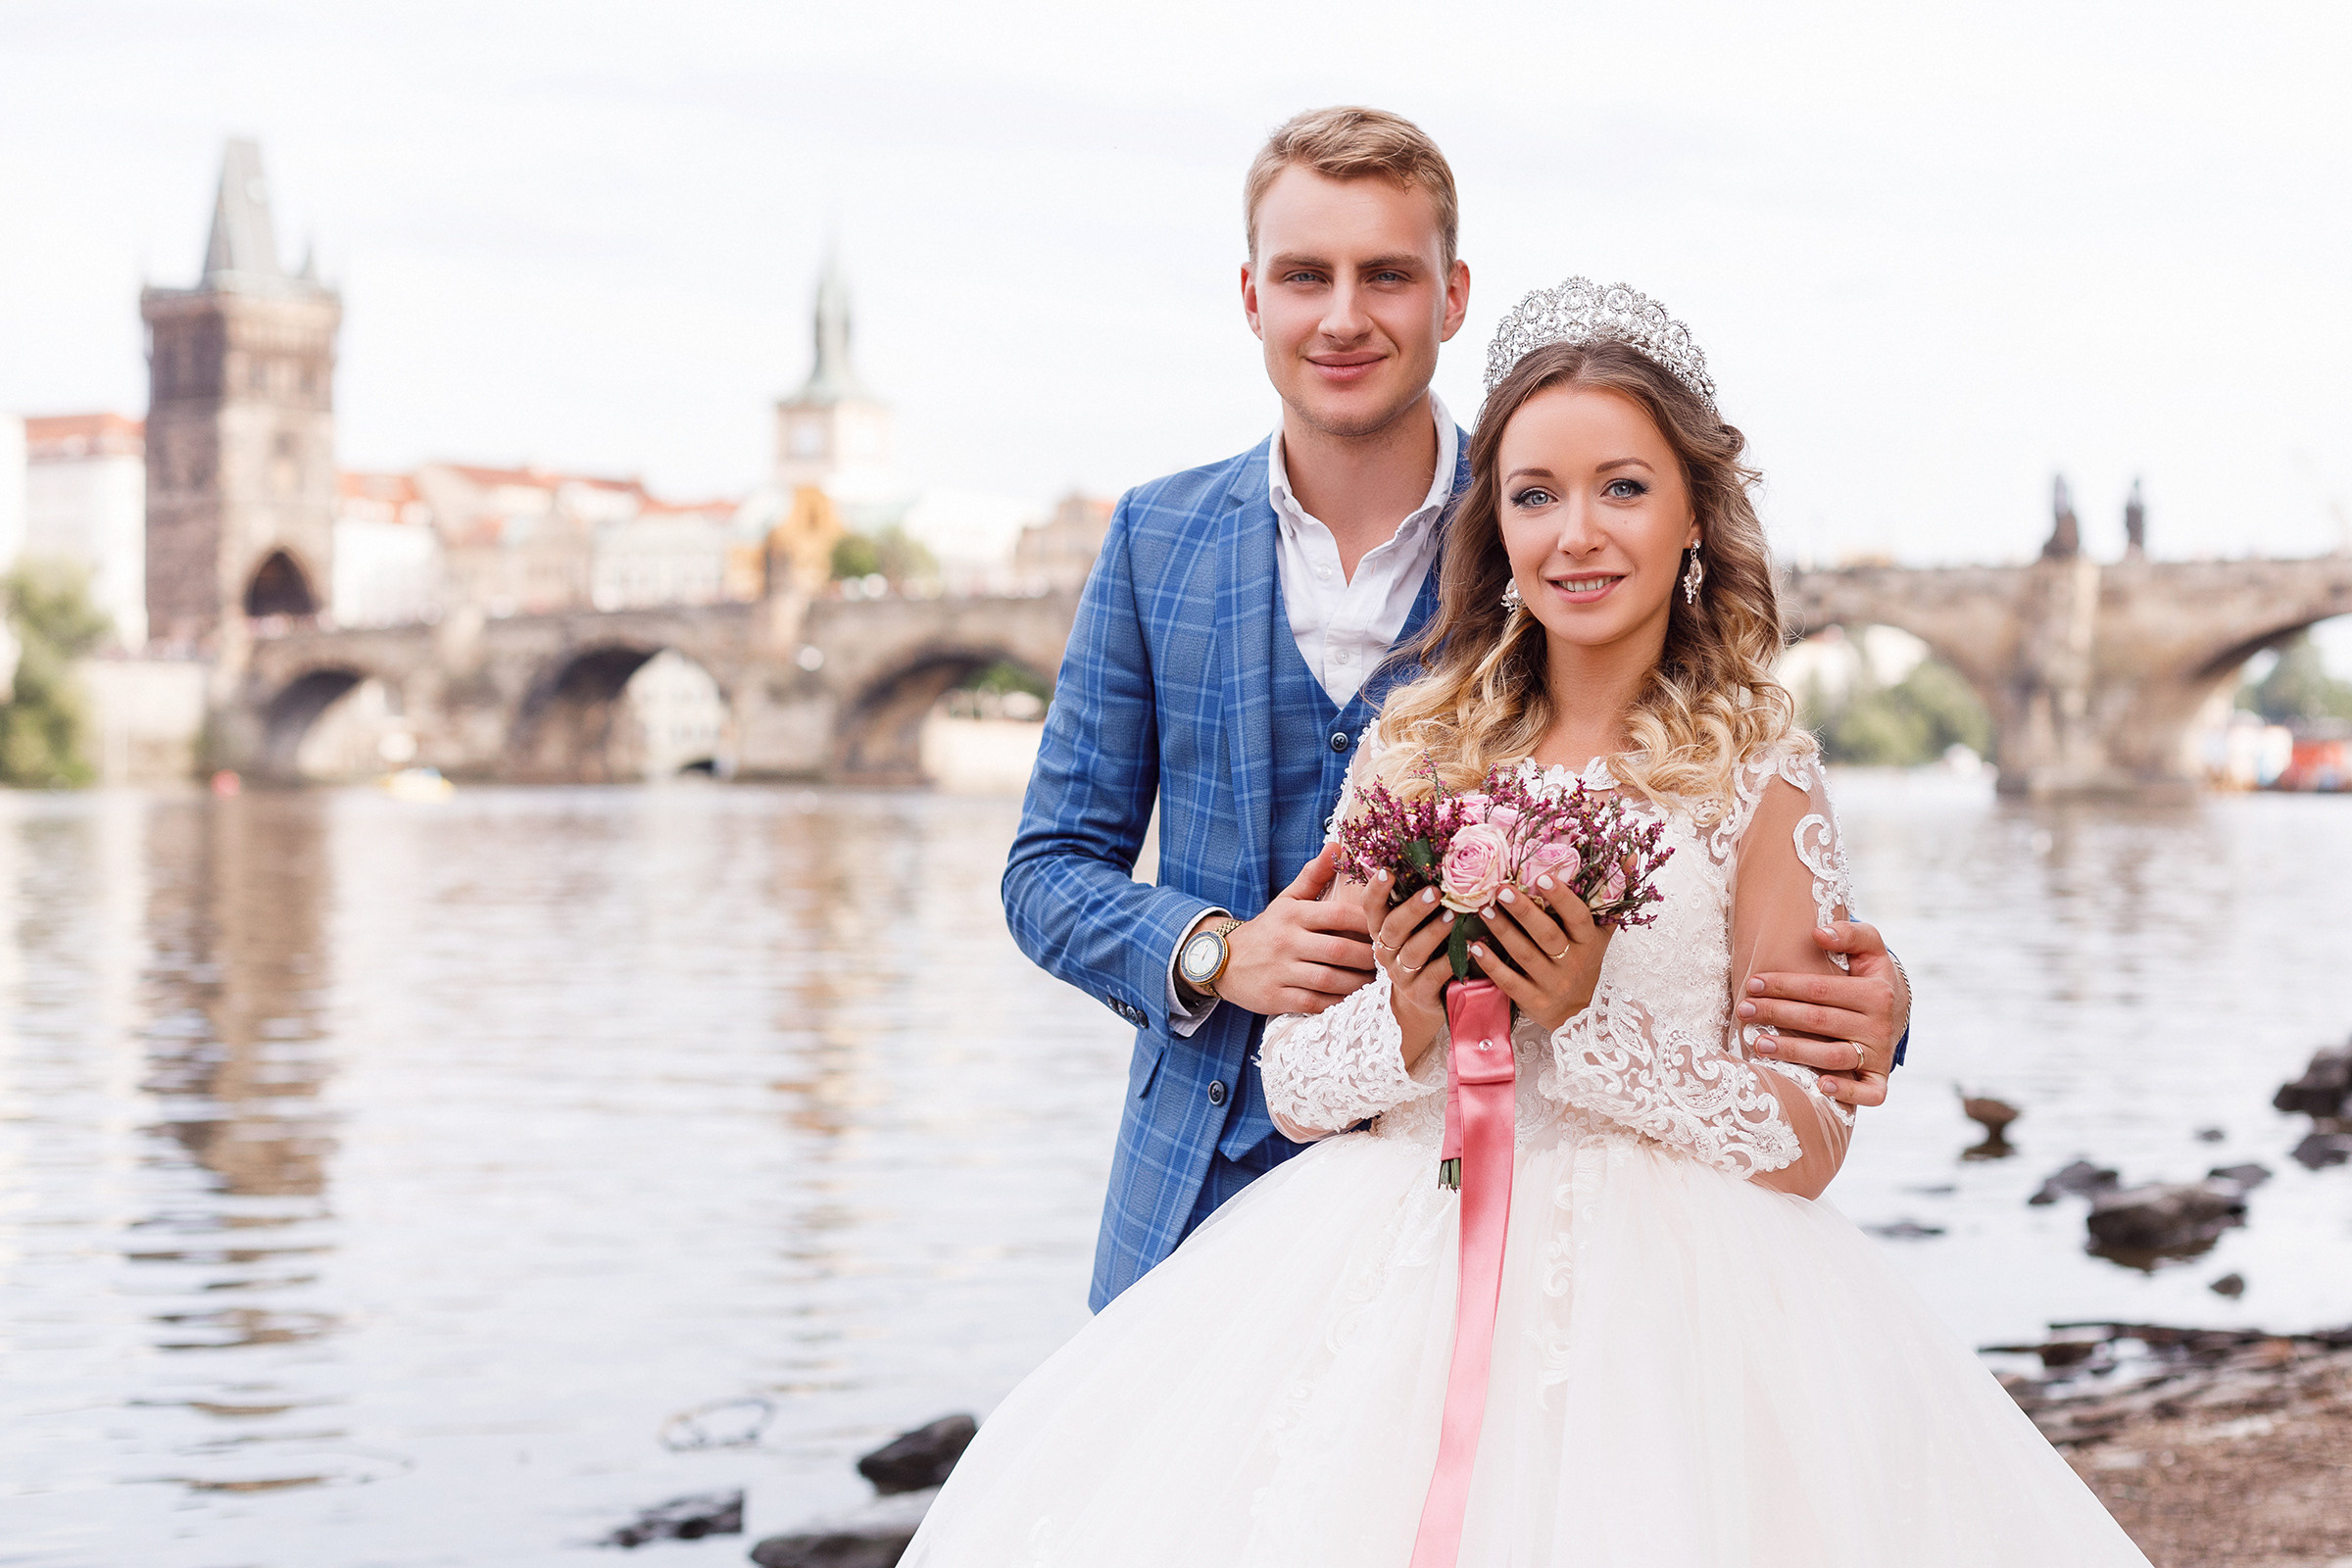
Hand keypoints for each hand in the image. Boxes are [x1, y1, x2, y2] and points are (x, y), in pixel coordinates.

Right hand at [1207, 845, 1377, 1016]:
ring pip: (1329, 979)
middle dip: (1367, 957)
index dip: (1367, 922)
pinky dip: (1336, 1002)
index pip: (1337, 914)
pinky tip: (1352, 999)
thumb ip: (1313, 875)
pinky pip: (1314, 1002)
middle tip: (1387, 959)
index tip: (1386, 928)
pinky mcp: (1276, 997)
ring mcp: (1280, 971)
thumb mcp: (1286, 900)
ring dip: (1357, 982)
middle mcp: (1286, 941)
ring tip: (1375, 980)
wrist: (1223, 962)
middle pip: (1338, 949)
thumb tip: (1337, 844)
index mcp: (1293, 914)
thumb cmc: (1267, 929)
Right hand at [1357, 873, 1454, 1071]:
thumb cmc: (1422, 949)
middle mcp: (1385, 950)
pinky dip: (1450, 962)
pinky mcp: (1420, 993)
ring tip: (1453, 917)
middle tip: (1434, 892)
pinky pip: (1433, 977)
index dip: (1376, 889)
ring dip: (1433, 933)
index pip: (1370, 906)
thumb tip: (1433, 853)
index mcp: (1381, 928)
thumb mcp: (1412, 925)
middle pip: (1393, 927)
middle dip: (1413, 908)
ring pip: (1413, 951)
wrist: (1423, 999)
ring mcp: (1401, 974)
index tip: (1388, 871)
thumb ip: (1415, 897)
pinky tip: (1470, 948)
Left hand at [1470, 878, 1614, 1035]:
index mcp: (1588, 941)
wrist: (1581, 1014)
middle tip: (1501, 889)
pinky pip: (1510, 982)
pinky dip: (1492, 965)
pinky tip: (1475, 946)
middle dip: (1524, 911)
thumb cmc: (1586, 962)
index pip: (1578, 917)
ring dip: (1503, 931)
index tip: (1542, 877)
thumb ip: (1612, 895)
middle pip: (1547, 935)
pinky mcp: (1534, 1001)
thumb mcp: (1603, 932)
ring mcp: (1552, 983)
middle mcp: (1572, 962)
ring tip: (1484, 909)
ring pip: (1525, 955)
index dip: (1561, 898)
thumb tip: (1630, 856)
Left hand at [1741, 919, 1906, 1107]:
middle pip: (1820, 1021)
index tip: (1753, 983)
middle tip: (1744, 1012)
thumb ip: (1848, 934)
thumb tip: (1817, 933)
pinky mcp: (1880, 1080)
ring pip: (1834, 1056)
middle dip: (1778, 1015)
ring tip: (1759, 1045)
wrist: (1898, 1009)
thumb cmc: (1872, 975)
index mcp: (1876, 993)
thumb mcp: (1869, 947)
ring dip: (1794, 1052)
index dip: (1784, 986)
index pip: (1820, 990)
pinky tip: (1819, 1086)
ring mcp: (1879, 1055)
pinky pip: (1869, 1093)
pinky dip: (1847, 1092)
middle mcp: (1879, 1026)